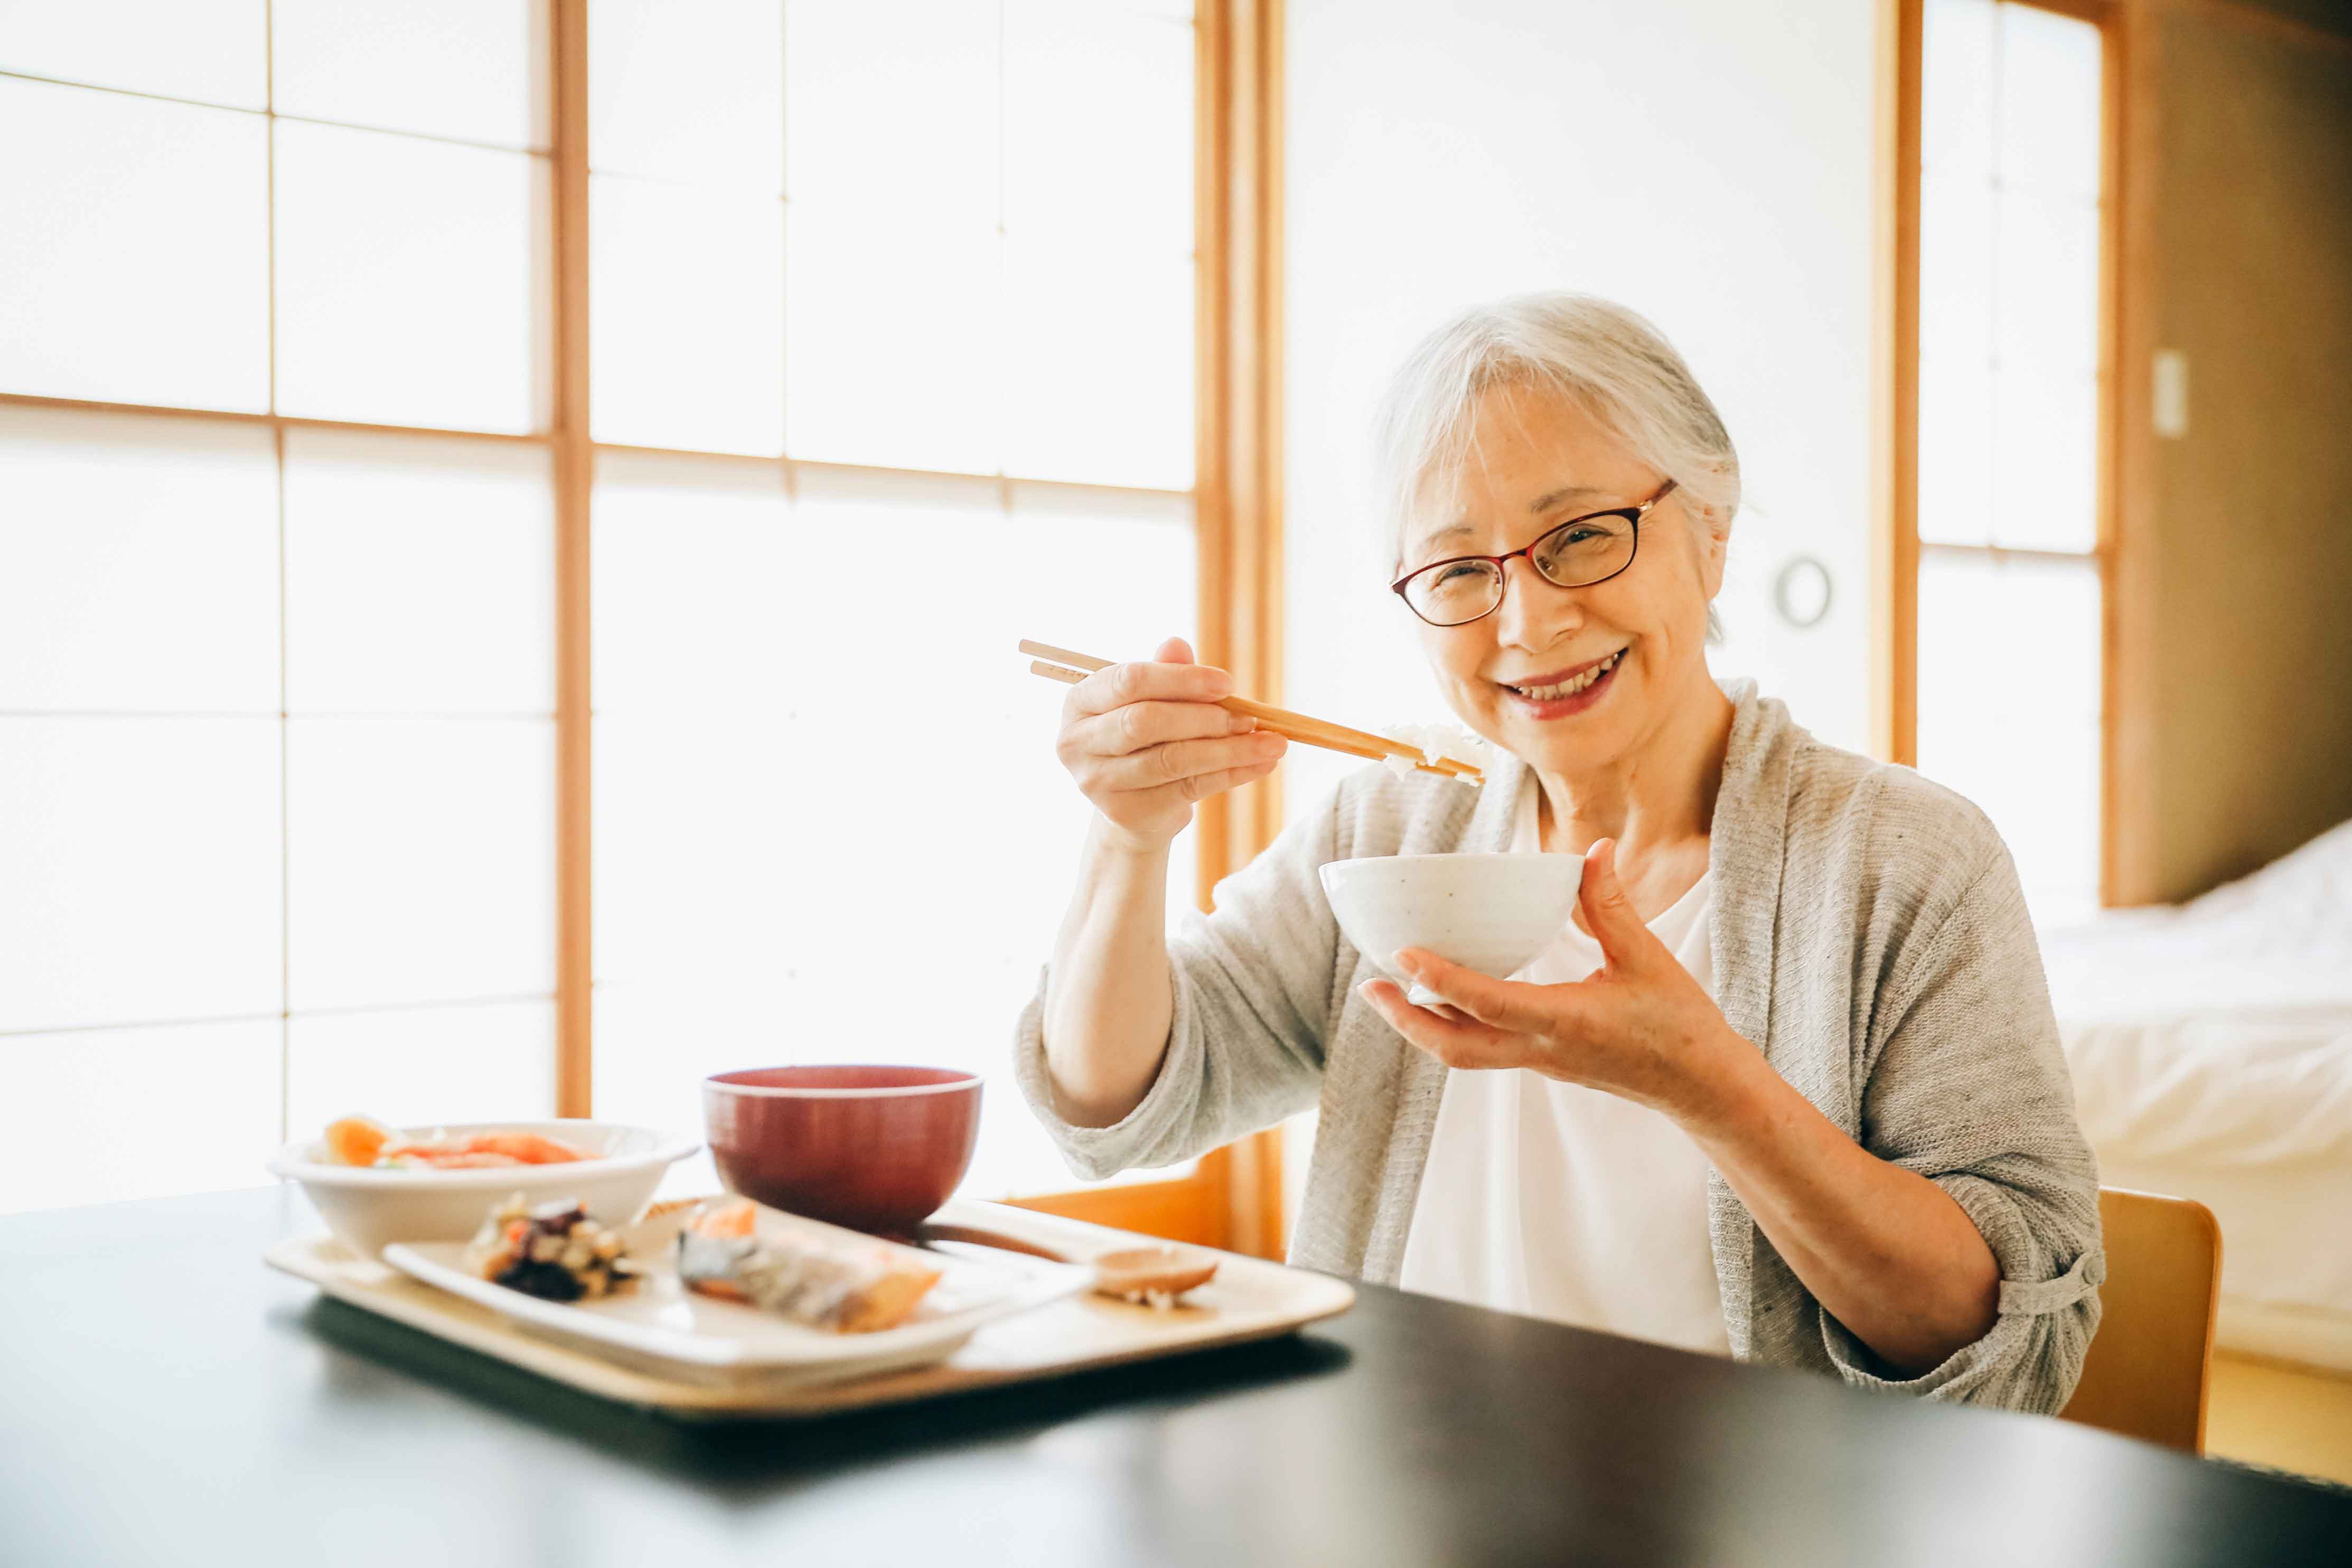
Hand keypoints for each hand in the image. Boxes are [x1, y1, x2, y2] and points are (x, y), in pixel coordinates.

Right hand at [1055, 635, 1287, 854]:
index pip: (1129, 681)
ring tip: (1271, 743)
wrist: (1133, 803)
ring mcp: (1097, 781)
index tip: (1228, 684)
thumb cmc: (1145, 737)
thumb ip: (1165, 673)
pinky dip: (1232, 775)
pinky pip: (1189, 789)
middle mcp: (1077, 742)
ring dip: (1228, 750)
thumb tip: (1178, 644)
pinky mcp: (1126, 812)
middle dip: (1204, 717)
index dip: (1181, 680)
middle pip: (1145, 722)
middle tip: (1250, 717)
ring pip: (1172, 760)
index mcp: (1080, 702)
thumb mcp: (1152, 700)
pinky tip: (1261, 764)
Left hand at [1358, 838, 1748, 1126]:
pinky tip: (1441, 999)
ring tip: (1389, 992)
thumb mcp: (1649, 959)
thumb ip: (1612, 905)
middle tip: (1370, 986)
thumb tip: (1593, 849)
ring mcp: (1540, 1061)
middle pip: (1455, 1047)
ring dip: (1422, 1025)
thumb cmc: (1681, 1026)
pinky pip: (1484, 1048)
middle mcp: (1543, 1049)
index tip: (1402, 954)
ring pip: (1464, 1053)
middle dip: (1407, 1019)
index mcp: (1566, 1022)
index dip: (1442, 979)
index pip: (1489, 1003)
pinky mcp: (1544, 1062)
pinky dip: (1453, 1025)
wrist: (1702, 1088)